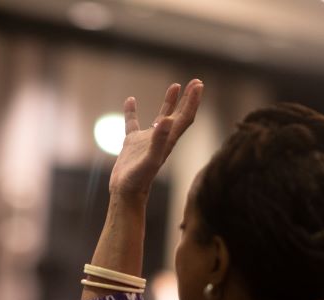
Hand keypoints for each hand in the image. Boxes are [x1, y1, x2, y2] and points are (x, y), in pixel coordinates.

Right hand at [109, 79, 203, 200]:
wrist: (125, 193)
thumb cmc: (139, 179)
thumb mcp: (150, 159)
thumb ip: (160, 140)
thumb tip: (168, 119)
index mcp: (169, 141)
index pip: (185, 117)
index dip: (193, 101)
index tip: (198, 84)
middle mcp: (161, 139)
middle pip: (179, 115)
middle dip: (188, 99)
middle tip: (196, 82)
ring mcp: (147, 140)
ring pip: (161, 117)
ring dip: (170, 102)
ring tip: (175, 86)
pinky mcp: (132, 143)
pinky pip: (132, 123)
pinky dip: (131, 111)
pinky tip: (130, 100)